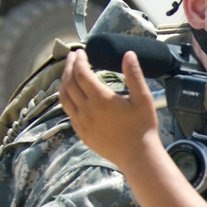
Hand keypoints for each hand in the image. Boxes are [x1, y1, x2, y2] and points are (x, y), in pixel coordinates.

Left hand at [59, 48, 159, 168]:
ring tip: (68, 73)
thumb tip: (129, 54)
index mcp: (100, 98)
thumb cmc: (143, 126)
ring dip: (64, 82)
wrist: (137, 155)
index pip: (81, 73)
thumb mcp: (143, 98)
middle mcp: (86, 109)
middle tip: (72, 57)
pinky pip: (68, 112)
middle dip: (69, 67)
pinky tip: (72, 95)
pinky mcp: (81, 133)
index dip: (79, 60)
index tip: (80, 51)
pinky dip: (66, 99)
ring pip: (64, 98)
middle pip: (69, 82)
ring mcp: (81, 122)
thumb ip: (134, 75)